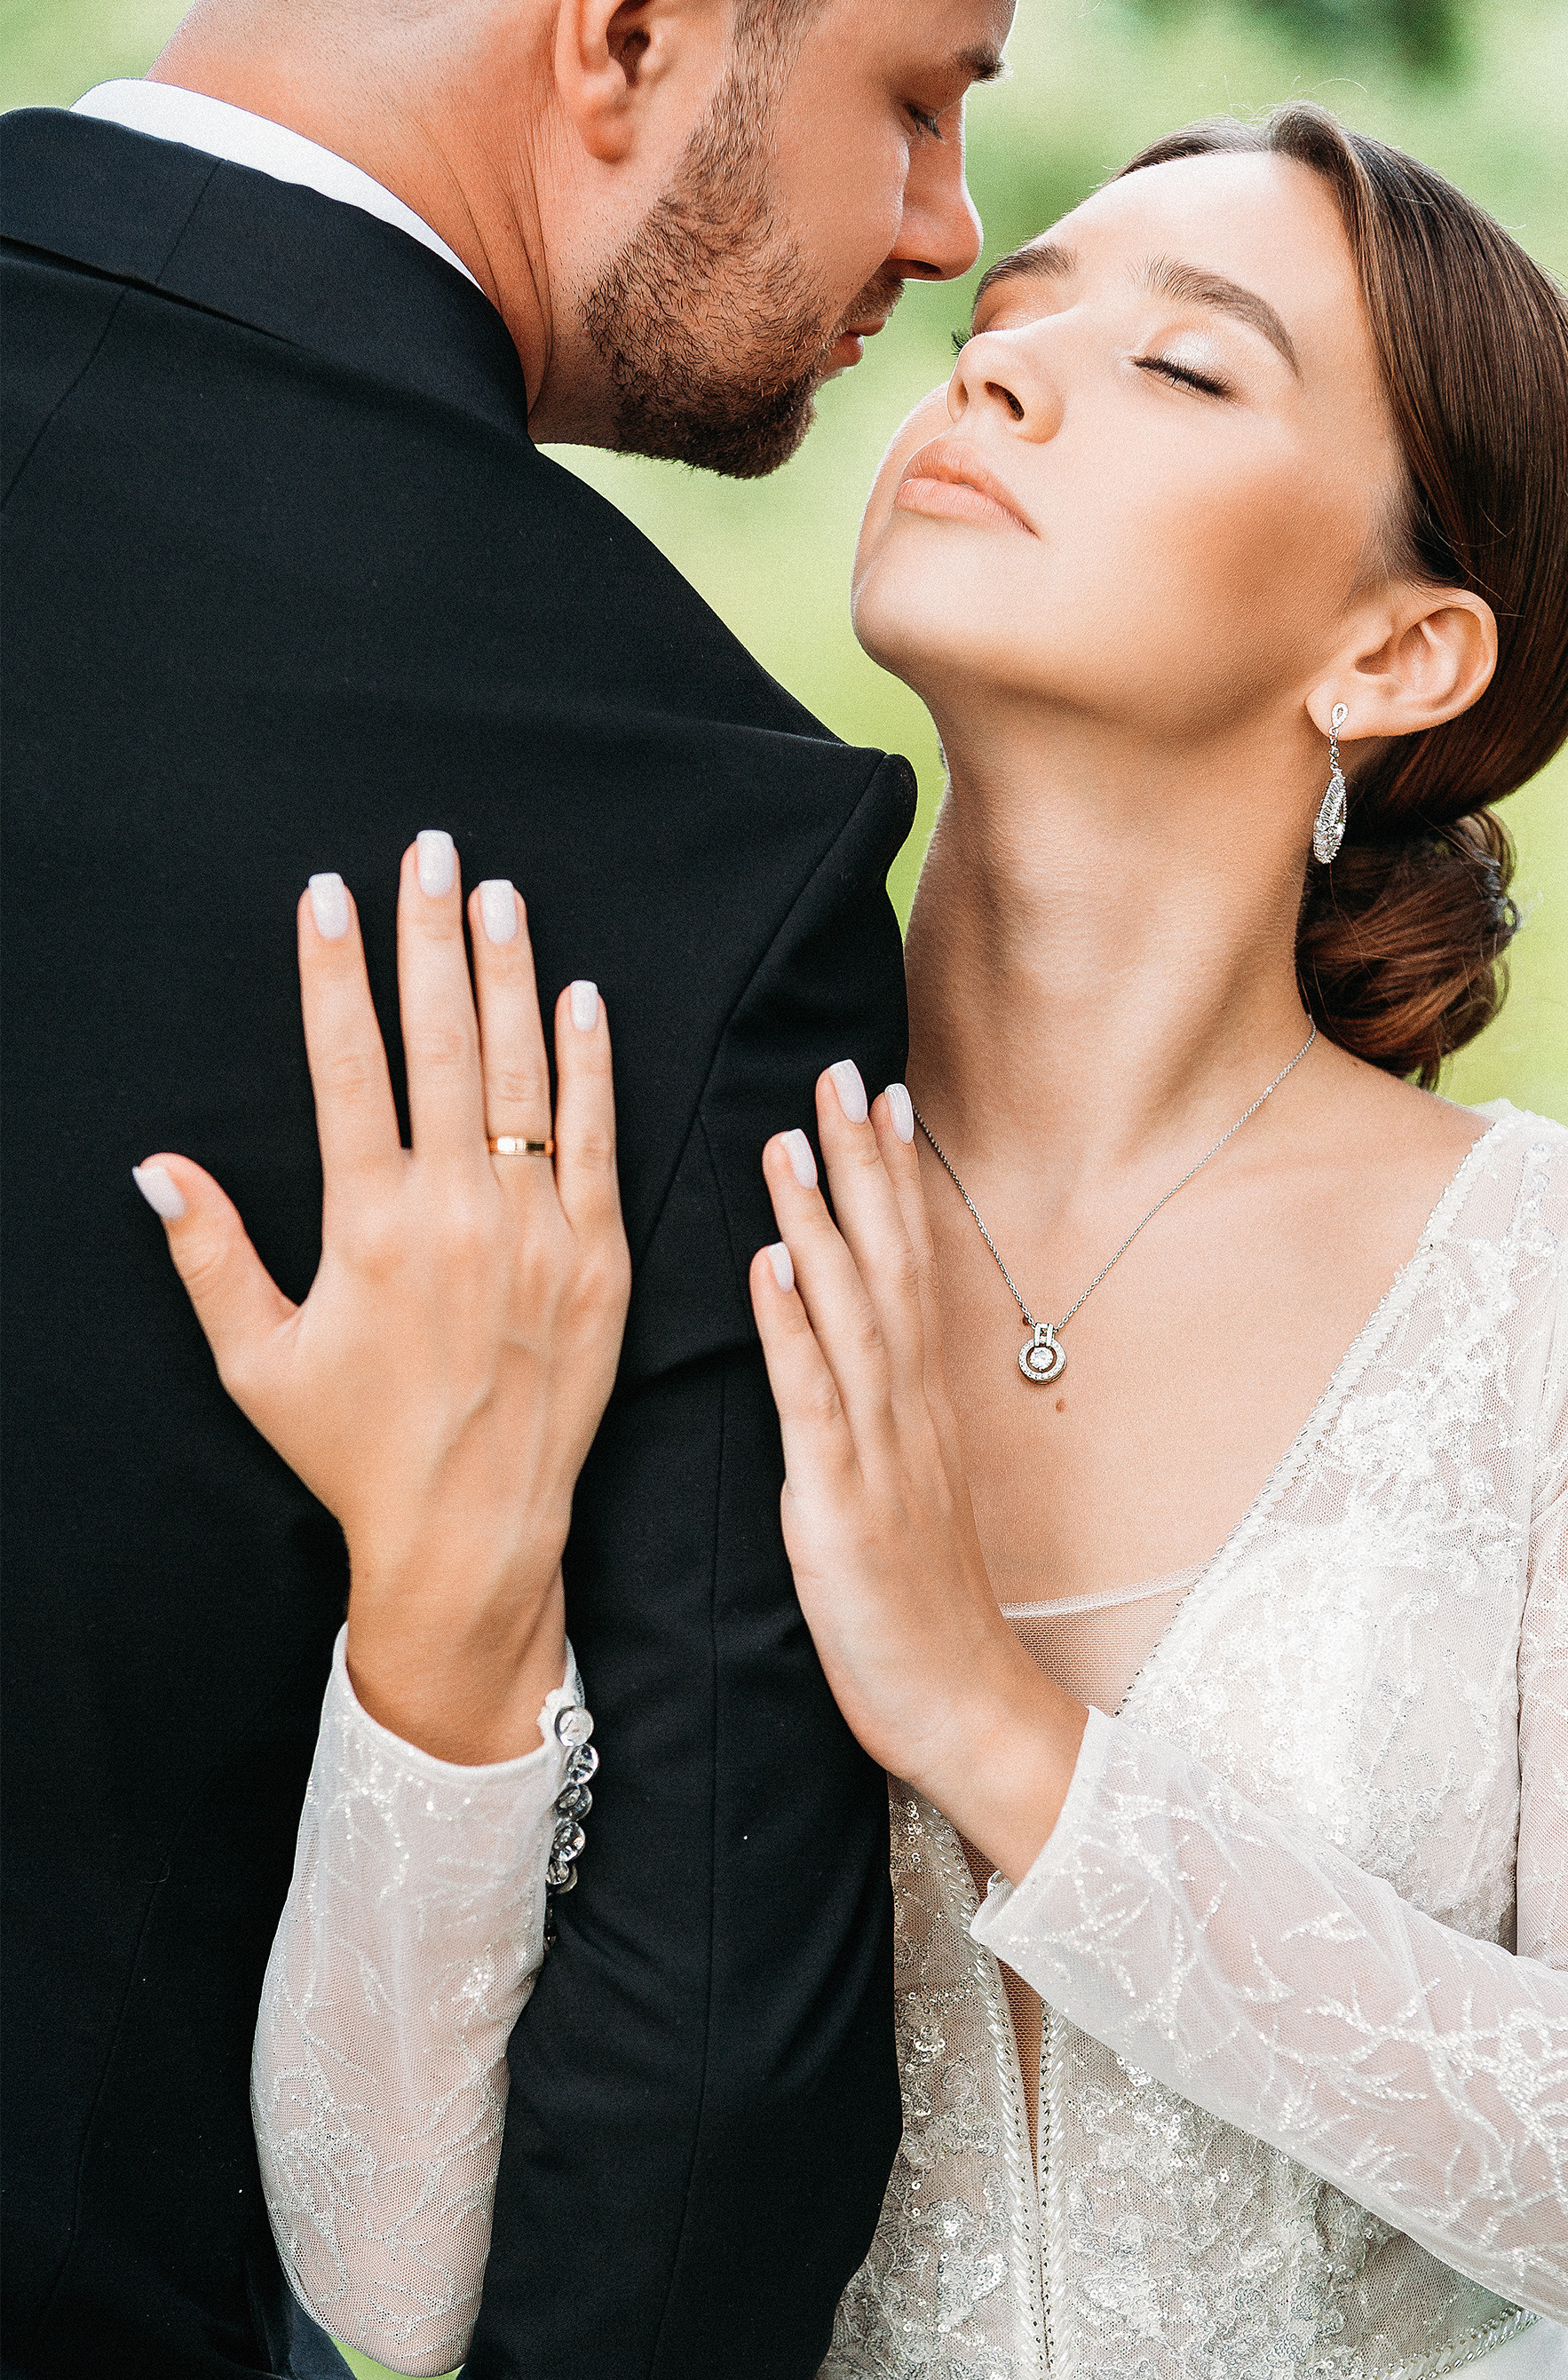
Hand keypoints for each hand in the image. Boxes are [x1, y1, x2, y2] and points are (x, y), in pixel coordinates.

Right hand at [134, 837, 628, 1761]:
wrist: (473, 1528)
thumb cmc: (353, 1450)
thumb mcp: (258, 1360)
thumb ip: (210, 1255)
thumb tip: (154, 1166)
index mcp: (369, 1224)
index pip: (348, 1064)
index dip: (336, 971)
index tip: (329, 894)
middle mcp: (458, 1211)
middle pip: (442, 1043)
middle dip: (430, 938)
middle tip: (428, 851)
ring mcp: (538, 1232)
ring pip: (525, 1075)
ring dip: (510, 977)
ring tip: (499, 895)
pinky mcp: (599, 1260)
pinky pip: (601, 1142)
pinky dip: (592, 1066)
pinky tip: (583, 998)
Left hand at [749, 1066, 1084, 1882]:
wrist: (962, 1705)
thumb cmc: (917, 1609)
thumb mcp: (900, 1494)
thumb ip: (875, 1418)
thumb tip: (843, 1345)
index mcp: (917, 1405)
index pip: (909, 1266)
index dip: (891, 1179)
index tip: (877, 1093)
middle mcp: (909, 1411)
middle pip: (889, 1264)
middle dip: (861, 1166)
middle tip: (839, 1071)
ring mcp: (881, 1453)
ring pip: (852, 1314)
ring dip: (822, 1221)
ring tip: (789, 1138)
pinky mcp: (844, 1506)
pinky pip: (816, 1402)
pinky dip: (793, 1329)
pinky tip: (770, 1267)